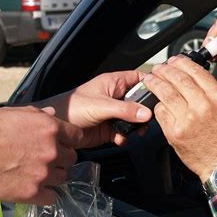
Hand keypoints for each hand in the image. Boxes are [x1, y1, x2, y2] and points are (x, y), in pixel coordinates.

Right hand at [0, 106, 82, 204]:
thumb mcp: (13, 112)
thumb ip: (38, 114)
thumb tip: (52, 114)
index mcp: (50, 128)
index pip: (77, 136)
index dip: (69, 140)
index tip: (62, 143)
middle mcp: (52, 151)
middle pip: (71, 158)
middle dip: (61, 158)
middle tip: (47, 159)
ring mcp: (43, 173)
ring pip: (63, 178)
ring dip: (53, 176)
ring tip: (37, 174)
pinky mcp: (32, 192)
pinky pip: (52, 197)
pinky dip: (45, 194)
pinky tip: (35, 188)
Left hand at [37, 71, 151, 147]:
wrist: (55, 130)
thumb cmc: (71, 108)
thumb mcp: (101, 106)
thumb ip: (125, 110)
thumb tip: (146, 114)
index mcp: (113, 83)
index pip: (137, 78)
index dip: (150, 83)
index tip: (161, 92)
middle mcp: (115, 97)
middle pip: (139, 101)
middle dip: (145, 111)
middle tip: (149, 119)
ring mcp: (112, 113)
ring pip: (133, 118)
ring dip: (136, 126)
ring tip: (136, 132)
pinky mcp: (108, 129)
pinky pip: (124, 132)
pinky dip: (125, 136)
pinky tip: (120, 138)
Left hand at [143, 56, 216, 181]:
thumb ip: (212, 92)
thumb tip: (195, 77)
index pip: (195, 71)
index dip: (181, 62)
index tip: (175, 60)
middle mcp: (202, 106)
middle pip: (178, 79)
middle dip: (165, 70)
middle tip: (159, 68)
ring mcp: (187, 119)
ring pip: (165, 93)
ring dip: (155, 83)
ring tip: (150, 79)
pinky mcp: (175, 132)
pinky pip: (161, 112)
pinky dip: (157, 105)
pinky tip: (156, 102)